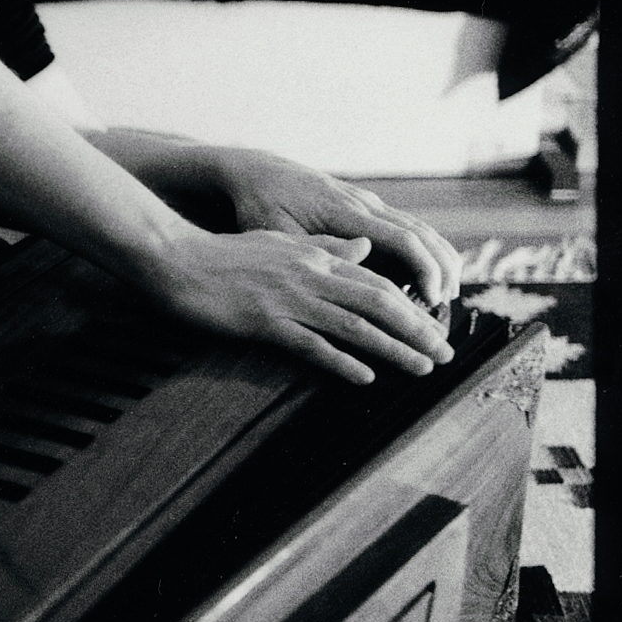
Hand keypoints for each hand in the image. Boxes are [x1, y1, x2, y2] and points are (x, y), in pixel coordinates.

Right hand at [143, 222, 455, 386]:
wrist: (176, 258)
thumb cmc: (223, 254)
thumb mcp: (279, 243)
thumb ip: (325, 248)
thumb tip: (365, 250)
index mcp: (316, 257)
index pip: (377, 282)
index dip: (411, 308)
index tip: (434, 329)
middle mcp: (310, 275)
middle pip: (378, 302)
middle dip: (417, 330)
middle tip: (445, 354)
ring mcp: (288, 298)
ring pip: (355, 325)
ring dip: (393, 349)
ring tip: (422, 368)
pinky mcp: (265, 321)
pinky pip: (312, 344)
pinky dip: (342, 361)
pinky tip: (366, 378)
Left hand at [211, 150, 461, 307]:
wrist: (260, 174)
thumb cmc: (262, 206)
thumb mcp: (277, 230)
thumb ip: (314, 247)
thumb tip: (356, 262)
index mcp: (346, 212)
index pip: (401, 238)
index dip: (423, 268)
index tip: (434, 297)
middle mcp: (365, 204)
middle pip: (421, 233)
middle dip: (442, 267)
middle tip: (449, 302)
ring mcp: (368, 203)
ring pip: (419, 228)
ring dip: (439, 259)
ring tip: (447, 293)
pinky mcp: (366, 208)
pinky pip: (406, 227)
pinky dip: (425, 250)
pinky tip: (427, 275)